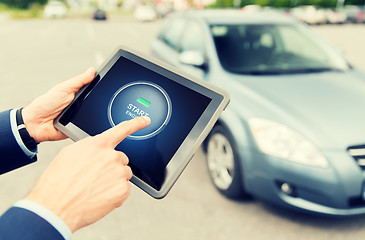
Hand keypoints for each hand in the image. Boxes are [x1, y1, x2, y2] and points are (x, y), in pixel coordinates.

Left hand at [22, 68, 95, 142]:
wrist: (36, 123)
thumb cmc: (45, 104)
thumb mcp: (63, 88)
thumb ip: (78, 81)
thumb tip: (92, 71)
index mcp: (78, 94)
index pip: (94, 89)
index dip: (101, 86)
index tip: (107, 82)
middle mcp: (82, 105)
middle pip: (97, 103)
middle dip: (97, 102)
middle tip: (88, 100)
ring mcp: (82, 117)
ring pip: (95, 116)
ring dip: (92, 115)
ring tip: (81, 111)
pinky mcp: (80, 129)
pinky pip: (89, 128)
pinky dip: (88, 126)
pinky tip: (82, 122)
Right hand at [25, 116, 150, 232]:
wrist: (55, 207)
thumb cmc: (58, 182)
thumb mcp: (69, 154)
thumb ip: (89, 146)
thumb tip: (97, 146)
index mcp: (98, 145)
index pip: (122, 129)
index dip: (135, 124)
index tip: (145, 120)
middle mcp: (111, 156)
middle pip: (121, 158)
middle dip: (112, 166)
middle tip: (95, 177)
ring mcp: (118, 173)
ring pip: (123, 174)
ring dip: (114, 179)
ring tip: (95, 188)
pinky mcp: (122, 190)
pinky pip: (124, 189)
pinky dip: (115, 193)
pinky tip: (100, 196)